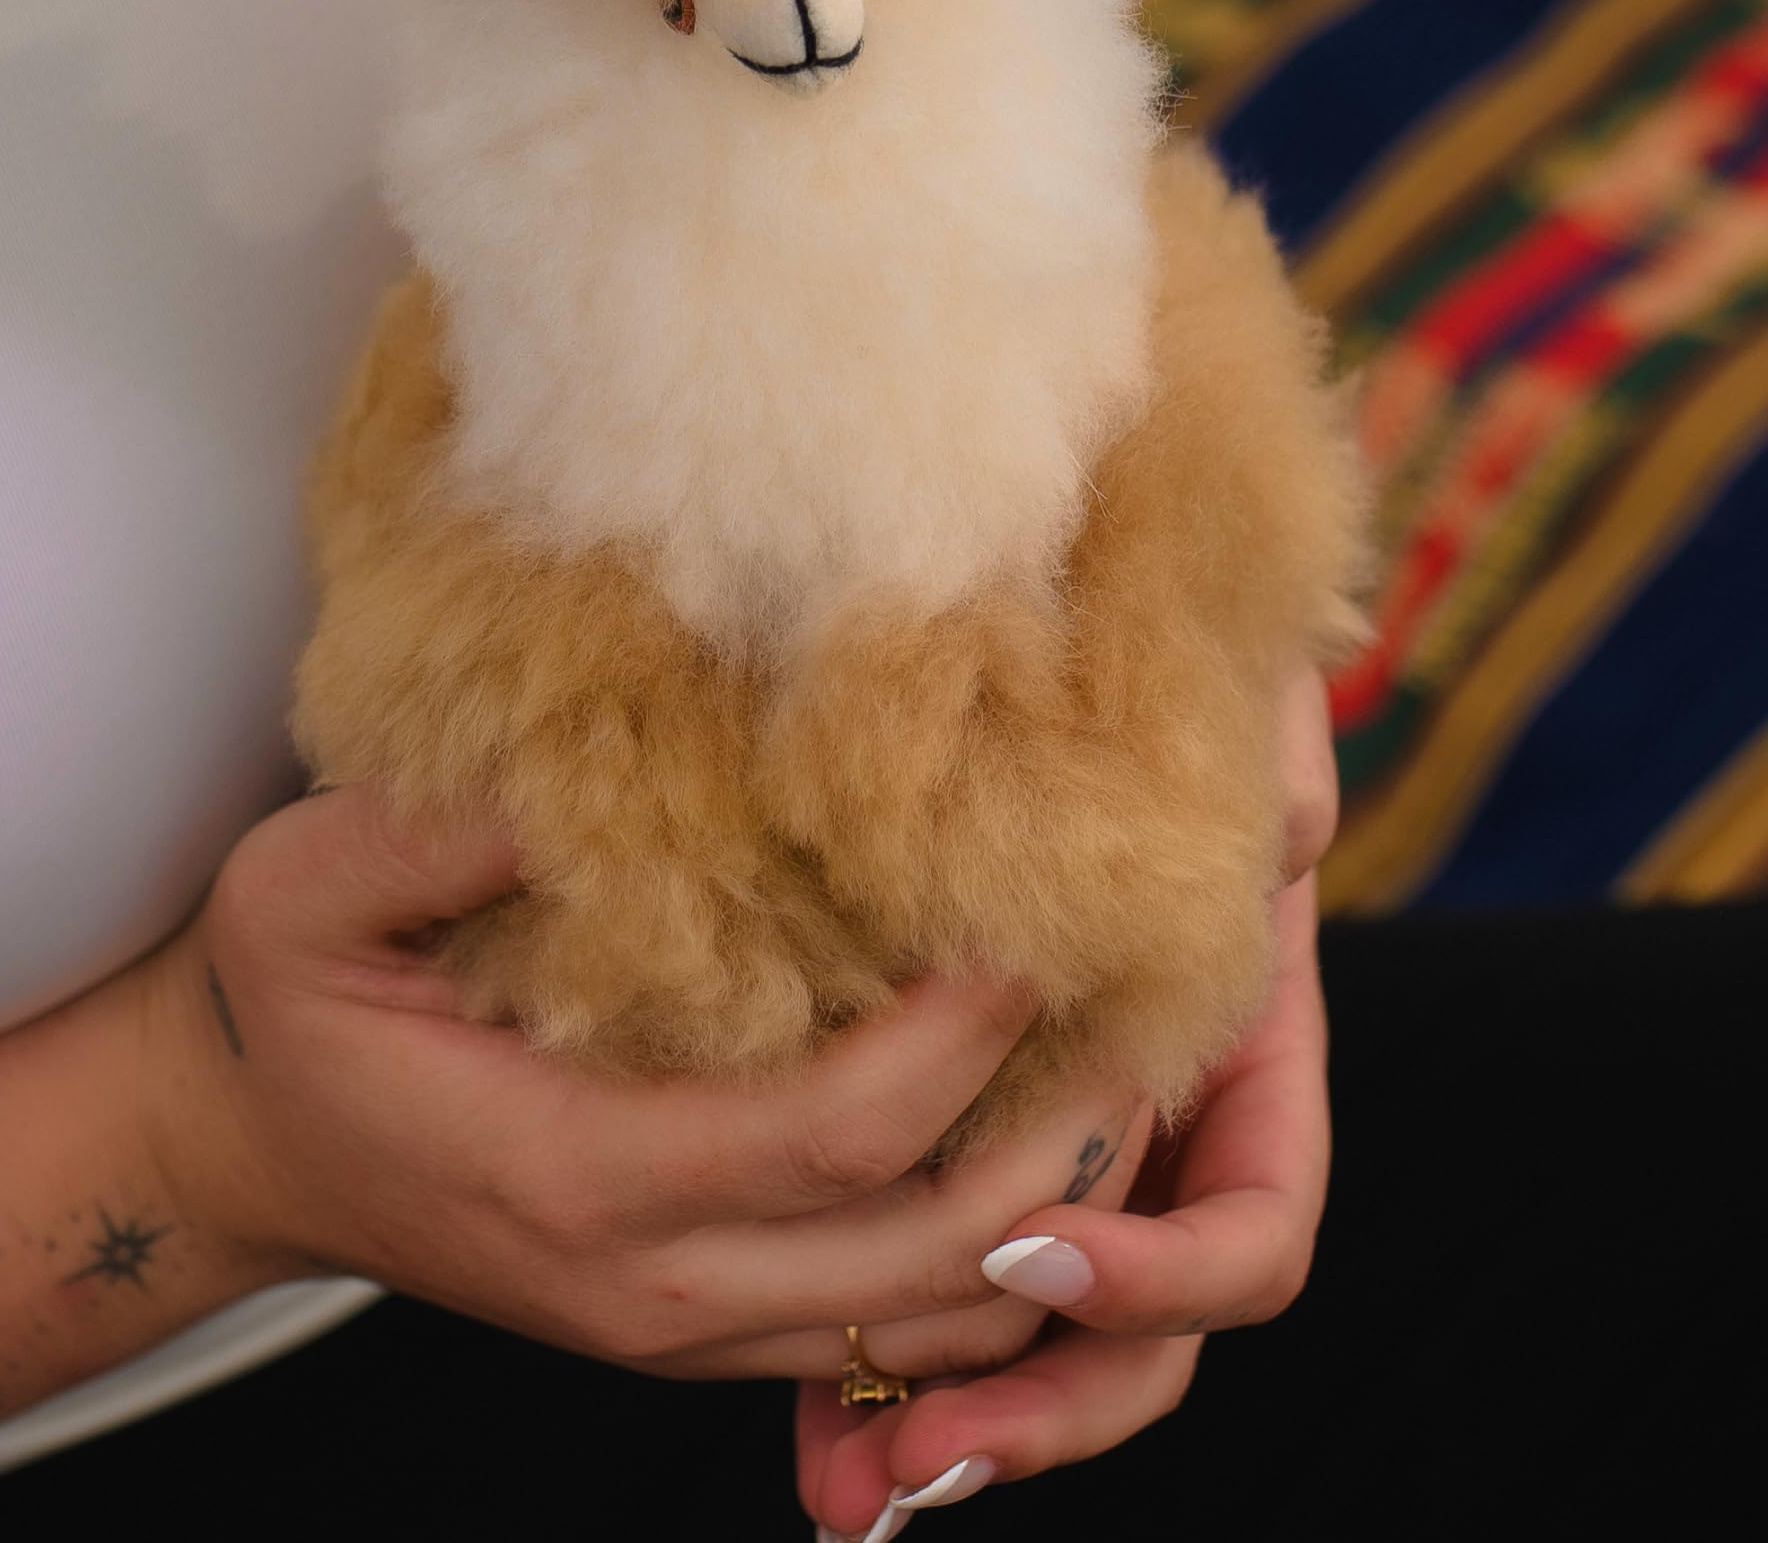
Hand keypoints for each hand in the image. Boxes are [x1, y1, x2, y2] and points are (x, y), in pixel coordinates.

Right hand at [134, 788, 1125, 1378]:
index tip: (1038, 914)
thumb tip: (579, 772)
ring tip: (1120, 1053)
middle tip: (1137, 982)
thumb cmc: (286, 1011)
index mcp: (578, 1177)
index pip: (837, 1135)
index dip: (961, 1035)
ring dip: (1052, 1201)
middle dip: (1063, 1129)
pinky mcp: (701, 1323)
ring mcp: (686, 1324)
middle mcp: (656, 1283)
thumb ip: (427, 837)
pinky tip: (1034, 1135)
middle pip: (932, 1252)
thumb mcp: (305, 894)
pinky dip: (991, 1252)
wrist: (244, 1149)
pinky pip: (892, 1325)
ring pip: (935, 1314)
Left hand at [797, 671, 1336, 1538]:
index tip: (1040, 1249)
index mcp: (1238, 1053)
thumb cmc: (1137, 658)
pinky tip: (801, 1418)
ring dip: (951, 1412)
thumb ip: (1261, 787)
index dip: (1165, 1273)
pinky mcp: (947, 1132)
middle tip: (917, 1466)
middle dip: (1039, 1409)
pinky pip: (928, 1266)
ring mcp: (1055, 1140)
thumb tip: (1279, 848)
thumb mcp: (1210, 711)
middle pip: (1135, 1331)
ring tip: (847, 1488)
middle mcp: (1154, 1122)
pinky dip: (876, 1348)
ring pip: (1028, 1330)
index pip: (1253, 1232)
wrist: (1045, 625)